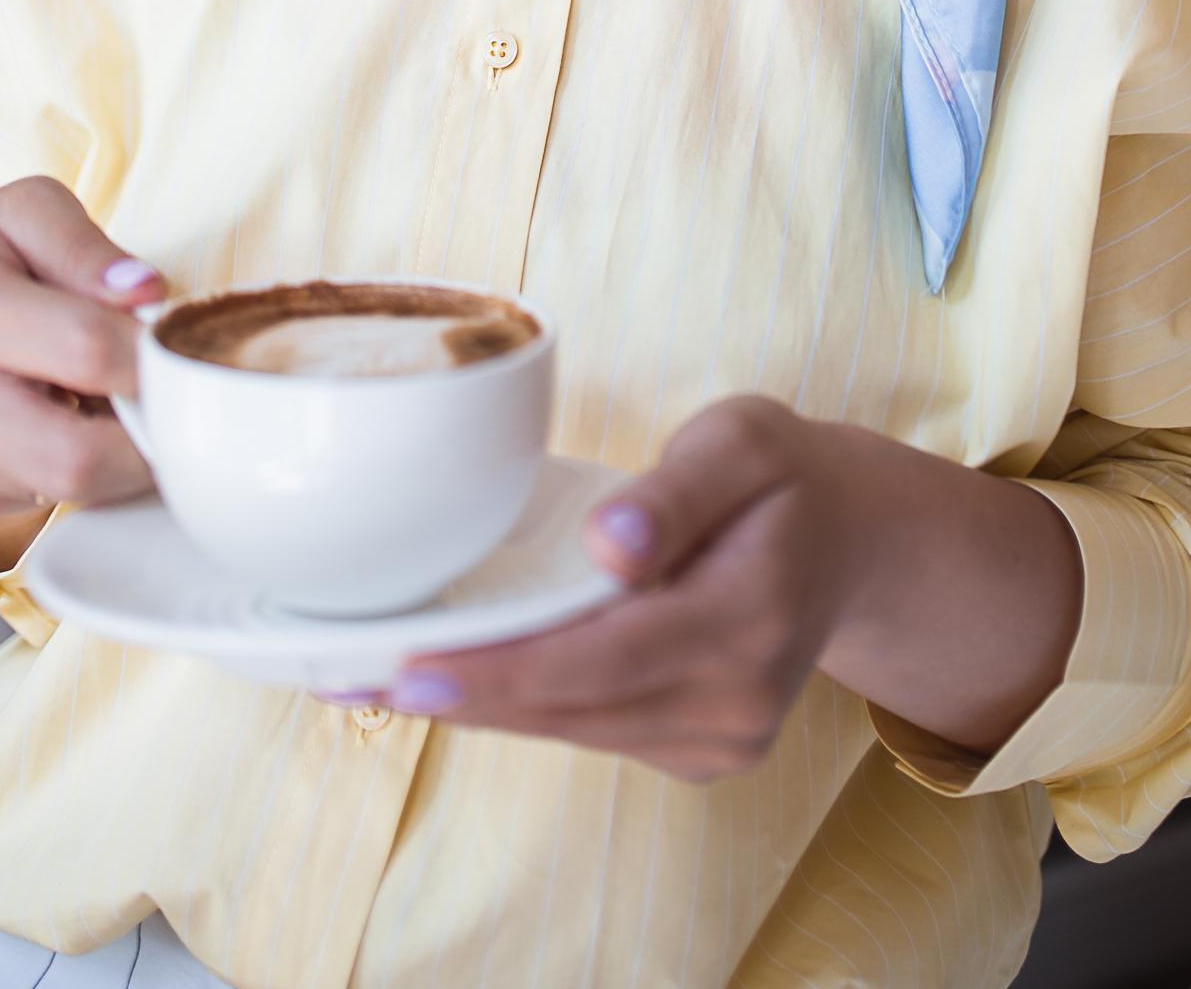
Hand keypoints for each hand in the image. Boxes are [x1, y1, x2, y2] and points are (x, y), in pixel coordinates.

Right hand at [0, 175, 166, 572]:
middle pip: (79, 457)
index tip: (176, 342)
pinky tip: (73, 419)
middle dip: (148, 432)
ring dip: (118, 450)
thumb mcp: (30, 212)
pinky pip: (46, 500)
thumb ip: (87, 248)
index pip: (85, 348)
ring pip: (71, 488)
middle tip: (173, 394)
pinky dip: (82, 466)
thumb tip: (145, 296)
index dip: (151, 350)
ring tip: (114, 394)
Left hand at [343, 396, 1084, 777]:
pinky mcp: (696, 750)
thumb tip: (610, 546)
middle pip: (570, 707)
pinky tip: (449, 677)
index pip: (600, 658)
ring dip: (473, 705)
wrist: (850, 540)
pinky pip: (589, 727)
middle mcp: (735, 702)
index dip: (499, 669)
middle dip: (457, 693)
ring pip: (570, 728)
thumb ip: (676, 491)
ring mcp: (719, 739)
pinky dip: (518, 703)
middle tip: (340, 674)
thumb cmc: (784, 476)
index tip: (406, 667)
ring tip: (364, 676)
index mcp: (748, 620)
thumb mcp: (743, 440)